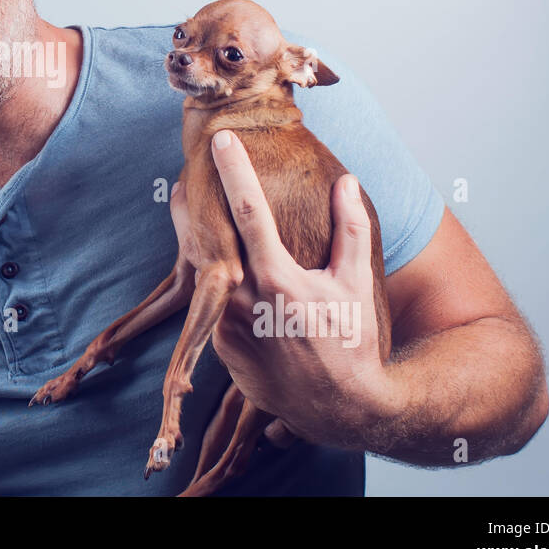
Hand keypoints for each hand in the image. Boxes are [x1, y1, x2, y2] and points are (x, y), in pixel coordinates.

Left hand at [169, 130, 398, 449]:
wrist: (337, 409)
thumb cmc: (351, 341)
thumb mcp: (357, 282)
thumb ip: (350, 229)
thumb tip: (345, 182)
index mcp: (277, 277)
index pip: (248, 209)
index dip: (234, 170)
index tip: (221, 139)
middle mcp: (243, 298)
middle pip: (208, 233)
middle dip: (198, 199)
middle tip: (192, 170)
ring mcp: (226, 324)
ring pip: (206, 269)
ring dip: (201, 238)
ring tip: (197, 209)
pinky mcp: (219, 344)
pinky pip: (211, 301)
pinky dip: (213, 279)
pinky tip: (218, 264)